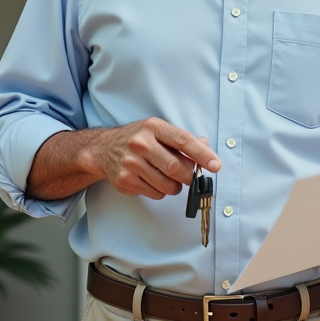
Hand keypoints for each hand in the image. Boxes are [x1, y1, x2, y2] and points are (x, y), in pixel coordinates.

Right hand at [92, 118, 219, 200]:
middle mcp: (140, 144)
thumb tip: (206, 150)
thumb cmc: (137, 139)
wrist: (104, 149)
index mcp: (153, 127)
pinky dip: (161, 191)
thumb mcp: (158, 131)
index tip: (215, 165)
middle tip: (191, 177)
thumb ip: (182, 140)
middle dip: (189, 176)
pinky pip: (155, 193)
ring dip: (176, 186)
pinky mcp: (126, 180)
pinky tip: (154, 181)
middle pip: (176, 167)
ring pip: (167, 185)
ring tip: (170, 178)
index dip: (202, 154)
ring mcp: (131, 163)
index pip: (183, 141)